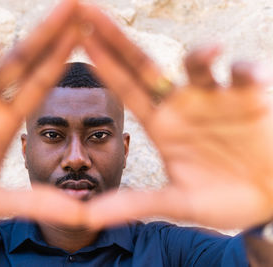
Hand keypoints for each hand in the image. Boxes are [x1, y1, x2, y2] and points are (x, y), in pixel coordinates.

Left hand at [82, 5, 272, 229]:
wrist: (267, 200)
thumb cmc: (222, 198)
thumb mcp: (176, 203)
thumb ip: (134, 204)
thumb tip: (87, 217)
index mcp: (161, 123)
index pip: (125, 87)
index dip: (102, 63)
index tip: (78, 36)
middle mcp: (183, 103)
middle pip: (146, 64)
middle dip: (118, 37)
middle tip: (88, 7)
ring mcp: (216, 97)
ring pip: (200, 65)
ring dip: (200, 55)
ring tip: (204, 53)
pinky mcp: (251, 98)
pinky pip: (246, 77)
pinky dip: (246, 71)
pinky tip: (244, 73)